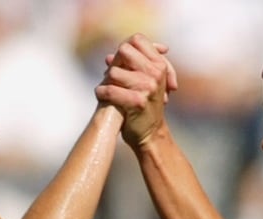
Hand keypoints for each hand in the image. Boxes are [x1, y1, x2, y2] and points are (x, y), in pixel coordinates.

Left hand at [98, 33, 177, 147]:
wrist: (150, 135)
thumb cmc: (145, 106)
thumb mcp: (146, 82)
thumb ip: (131, 66)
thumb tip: (108, 57)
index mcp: (160, 65)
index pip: (137, 40)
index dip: (125, 48)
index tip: (124, 64)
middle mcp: (156, 73)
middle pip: (124, 50)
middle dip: (115, 64)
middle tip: (115, 77)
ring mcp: (148, 87)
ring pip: (113, 72)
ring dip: (106, 81)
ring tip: (111, 90)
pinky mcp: (137, 101)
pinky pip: (109, 90)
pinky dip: (101, 93)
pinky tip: (103, 97)